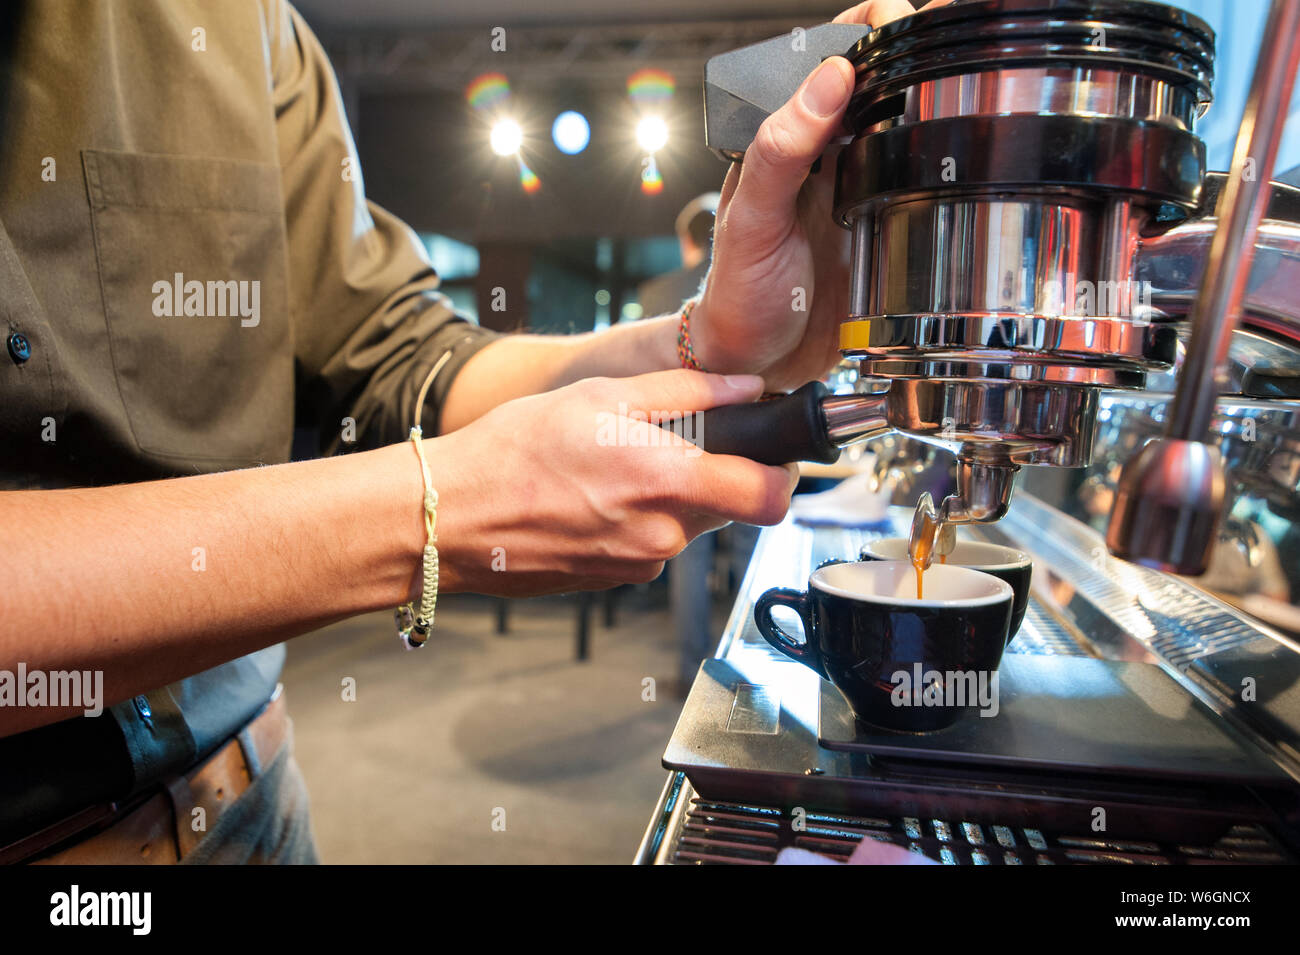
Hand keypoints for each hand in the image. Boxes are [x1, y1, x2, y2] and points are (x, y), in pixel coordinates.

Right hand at [429, 370, 797, 595]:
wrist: (450, 517)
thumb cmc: (514, 452)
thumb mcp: (602, 397)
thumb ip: (686, 394)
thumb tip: (745, 389)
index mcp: (666, 483)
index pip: (768, 497)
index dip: (781, 472)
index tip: (770, 453)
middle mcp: (661, 535)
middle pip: (724, 508)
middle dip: (706, 475)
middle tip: (660, 444)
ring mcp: (636, 565)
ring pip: (681, 525)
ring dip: (663, 497)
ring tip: (606, 469)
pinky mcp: (611, 582)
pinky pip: (645, 545)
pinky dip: (630, 520)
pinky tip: (587, 499)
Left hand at [691, 0, 950, 391]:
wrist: (759, 365)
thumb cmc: (740, 293)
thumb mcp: (753, 222)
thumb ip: (780, 150)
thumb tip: (829, 77)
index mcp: (793, 138)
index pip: (836, 54)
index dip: (874, 29)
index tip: (907, 28)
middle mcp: (834, 155)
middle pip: (890, 81)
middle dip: (927, 59)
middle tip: (959, 65)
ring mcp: (870, 190)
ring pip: (920, 127)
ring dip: (950, 109)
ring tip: (981, 98)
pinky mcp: (898, 229)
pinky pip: (936, 187)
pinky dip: (958, 171)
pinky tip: (977, 166)